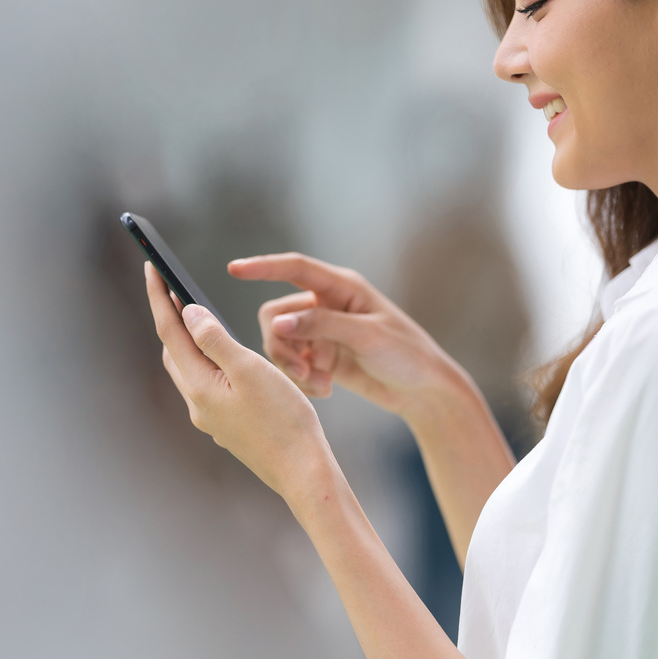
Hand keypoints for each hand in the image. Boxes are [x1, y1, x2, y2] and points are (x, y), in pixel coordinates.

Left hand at [143, 262, 334, 498]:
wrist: (303, 472)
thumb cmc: (284, 420)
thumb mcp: (251, 369)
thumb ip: (216, 339)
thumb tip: (188, 313)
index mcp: (199, 386)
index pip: (169, 332)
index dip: (159, 297)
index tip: (151, 268)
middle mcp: (197, 404)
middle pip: (174, 351)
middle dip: (170, 318)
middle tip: (172, 286)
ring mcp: (211, 418)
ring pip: (189, 370)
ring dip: (188, 341)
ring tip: (194, 314)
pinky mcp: (226, 427)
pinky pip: (207, 385)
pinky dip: (207, 362)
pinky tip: (223, 357)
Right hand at [228, 253, 473, 423]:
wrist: (424, 391)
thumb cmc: (406, 354)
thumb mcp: (365, 336)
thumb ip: (321, 326)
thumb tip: (277, 323)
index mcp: (341, 287)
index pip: (295, 268)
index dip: (262, 267)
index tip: (233, 269)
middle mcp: (327, 305)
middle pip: (277, 315)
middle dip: (282, 345)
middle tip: (301, 372)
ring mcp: (323, 333)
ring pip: (282, 343)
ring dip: (293, 367)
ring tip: (319, 385)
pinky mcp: (322, 358)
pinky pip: (294, 364)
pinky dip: (304, 379)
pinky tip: (325, 391)